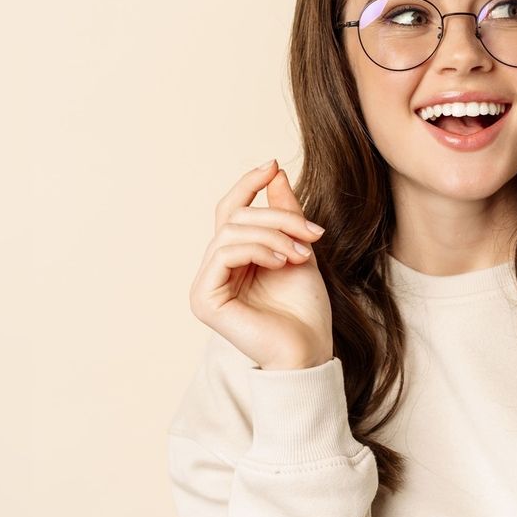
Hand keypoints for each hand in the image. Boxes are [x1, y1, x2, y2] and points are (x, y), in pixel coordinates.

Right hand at [188, 159, 333, 370]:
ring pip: (230, 232)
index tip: (273, 165)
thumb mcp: (297, 249)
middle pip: (233, 218)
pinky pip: (224, 253)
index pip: (230, 212)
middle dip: (276, 217)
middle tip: (312, 232)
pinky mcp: (204, 299)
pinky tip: (282, 261)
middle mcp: (213, 271)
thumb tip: (274, 172)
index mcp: (232, 261)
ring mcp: (205, 285)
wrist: (310, 351)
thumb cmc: (305, 310)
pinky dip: (258, 250)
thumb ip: (283, 213)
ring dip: (272, 234)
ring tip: (302, 252)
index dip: (248, 186)